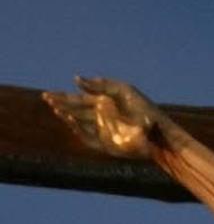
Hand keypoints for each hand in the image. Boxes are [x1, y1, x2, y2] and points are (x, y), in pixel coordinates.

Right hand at [43, 76, 159, 159]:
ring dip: (66, 115)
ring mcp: (103, 130)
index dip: (65, 96)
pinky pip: (87, 136)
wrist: (157, 132)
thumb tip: (76, 80)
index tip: (51, 93)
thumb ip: (100, 85)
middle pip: (76, 109)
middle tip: (46, 98)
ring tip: (54, 107)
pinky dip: (77, 128)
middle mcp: (101, 116)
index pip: (80, 98)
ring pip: (79, 122)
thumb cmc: (144, 110)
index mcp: (105, 102)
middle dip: (61, 103)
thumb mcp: (122, 91)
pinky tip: (68, 119)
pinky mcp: (105, 144)